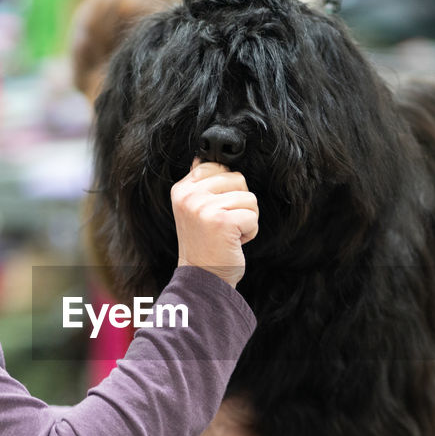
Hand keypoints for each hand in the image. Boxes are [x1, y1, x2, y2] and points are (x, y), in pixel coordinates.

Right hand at [171, 159, 258, 286]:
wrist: (202, 278)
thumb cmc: (204, 245)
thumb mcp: (194, 209)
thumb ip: (201, 183)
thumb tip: (204, 157)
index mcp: (181, 189)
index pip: (217, 166)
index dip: (227, 189)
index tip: (215, 212)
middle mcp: (189, 195)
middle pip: (238, 179)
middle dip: (239, 204)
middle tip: (223, 225)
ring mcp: (203, 208)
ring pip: (249, 198)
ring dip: (246, 219)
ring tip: (228, 234)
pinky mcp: (221, 222)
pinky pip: (253, 217)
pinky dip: (250, 232)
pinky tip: (233, 242)